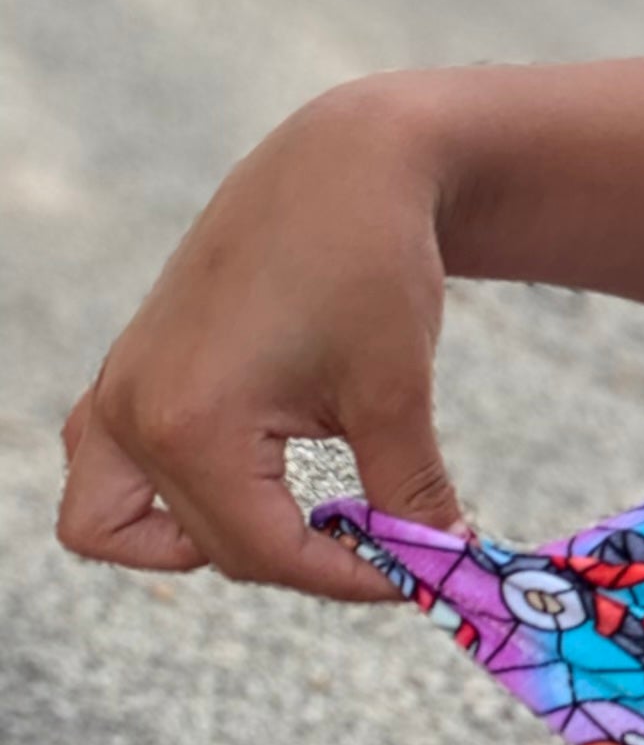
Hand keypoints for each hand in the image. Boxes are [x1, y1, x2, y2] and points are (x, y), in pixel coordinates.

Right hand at [56, 88, 462, 598]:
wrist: (340, 166)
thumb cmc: (368, 263)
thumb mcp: (395, 392)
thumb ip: (407, 494)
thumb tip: (438, 563)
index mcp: (187, 423)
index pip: (264, 553)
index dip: (351, 578)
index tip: (418, 575)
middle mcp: (128, 412)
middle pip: (214, 549)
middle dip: (306, 559)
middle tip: (390, 542)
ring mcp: (116, 390)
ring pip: (118, 526)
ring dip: (211, 539)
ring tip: (302, 512)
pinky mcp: (125, 372)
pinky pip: (103, 470)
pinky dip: (157, 497)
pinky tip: (248, 479)